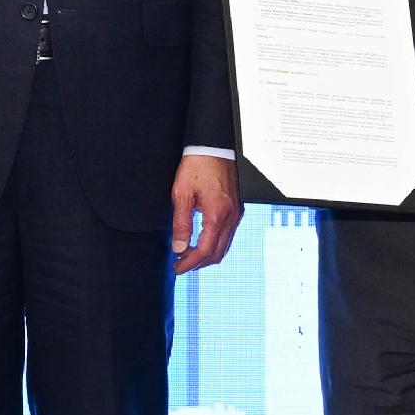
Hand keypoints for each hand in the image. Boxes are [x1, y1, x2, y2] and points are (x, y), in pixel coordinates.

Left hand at [172, 152, 242, 273]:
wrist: (214, 146)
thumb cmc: (198, 166)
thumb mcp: (182, 193)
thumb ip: (181, 223)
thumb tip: (178, 247)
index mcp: (217, 214)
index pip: (205, 250)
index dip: (190, 263)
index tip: (177, 268)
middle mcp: (231, 217)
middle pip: (217, 253)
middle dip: (198, 263)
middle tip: (180, 264)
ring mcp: (236, 213)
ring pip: (224, 246)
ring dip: (206, 255)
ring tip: (188, 254)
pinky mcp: (237, 209)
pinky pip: (228, 235)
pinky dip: (214, 244)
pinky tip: (201, 241)